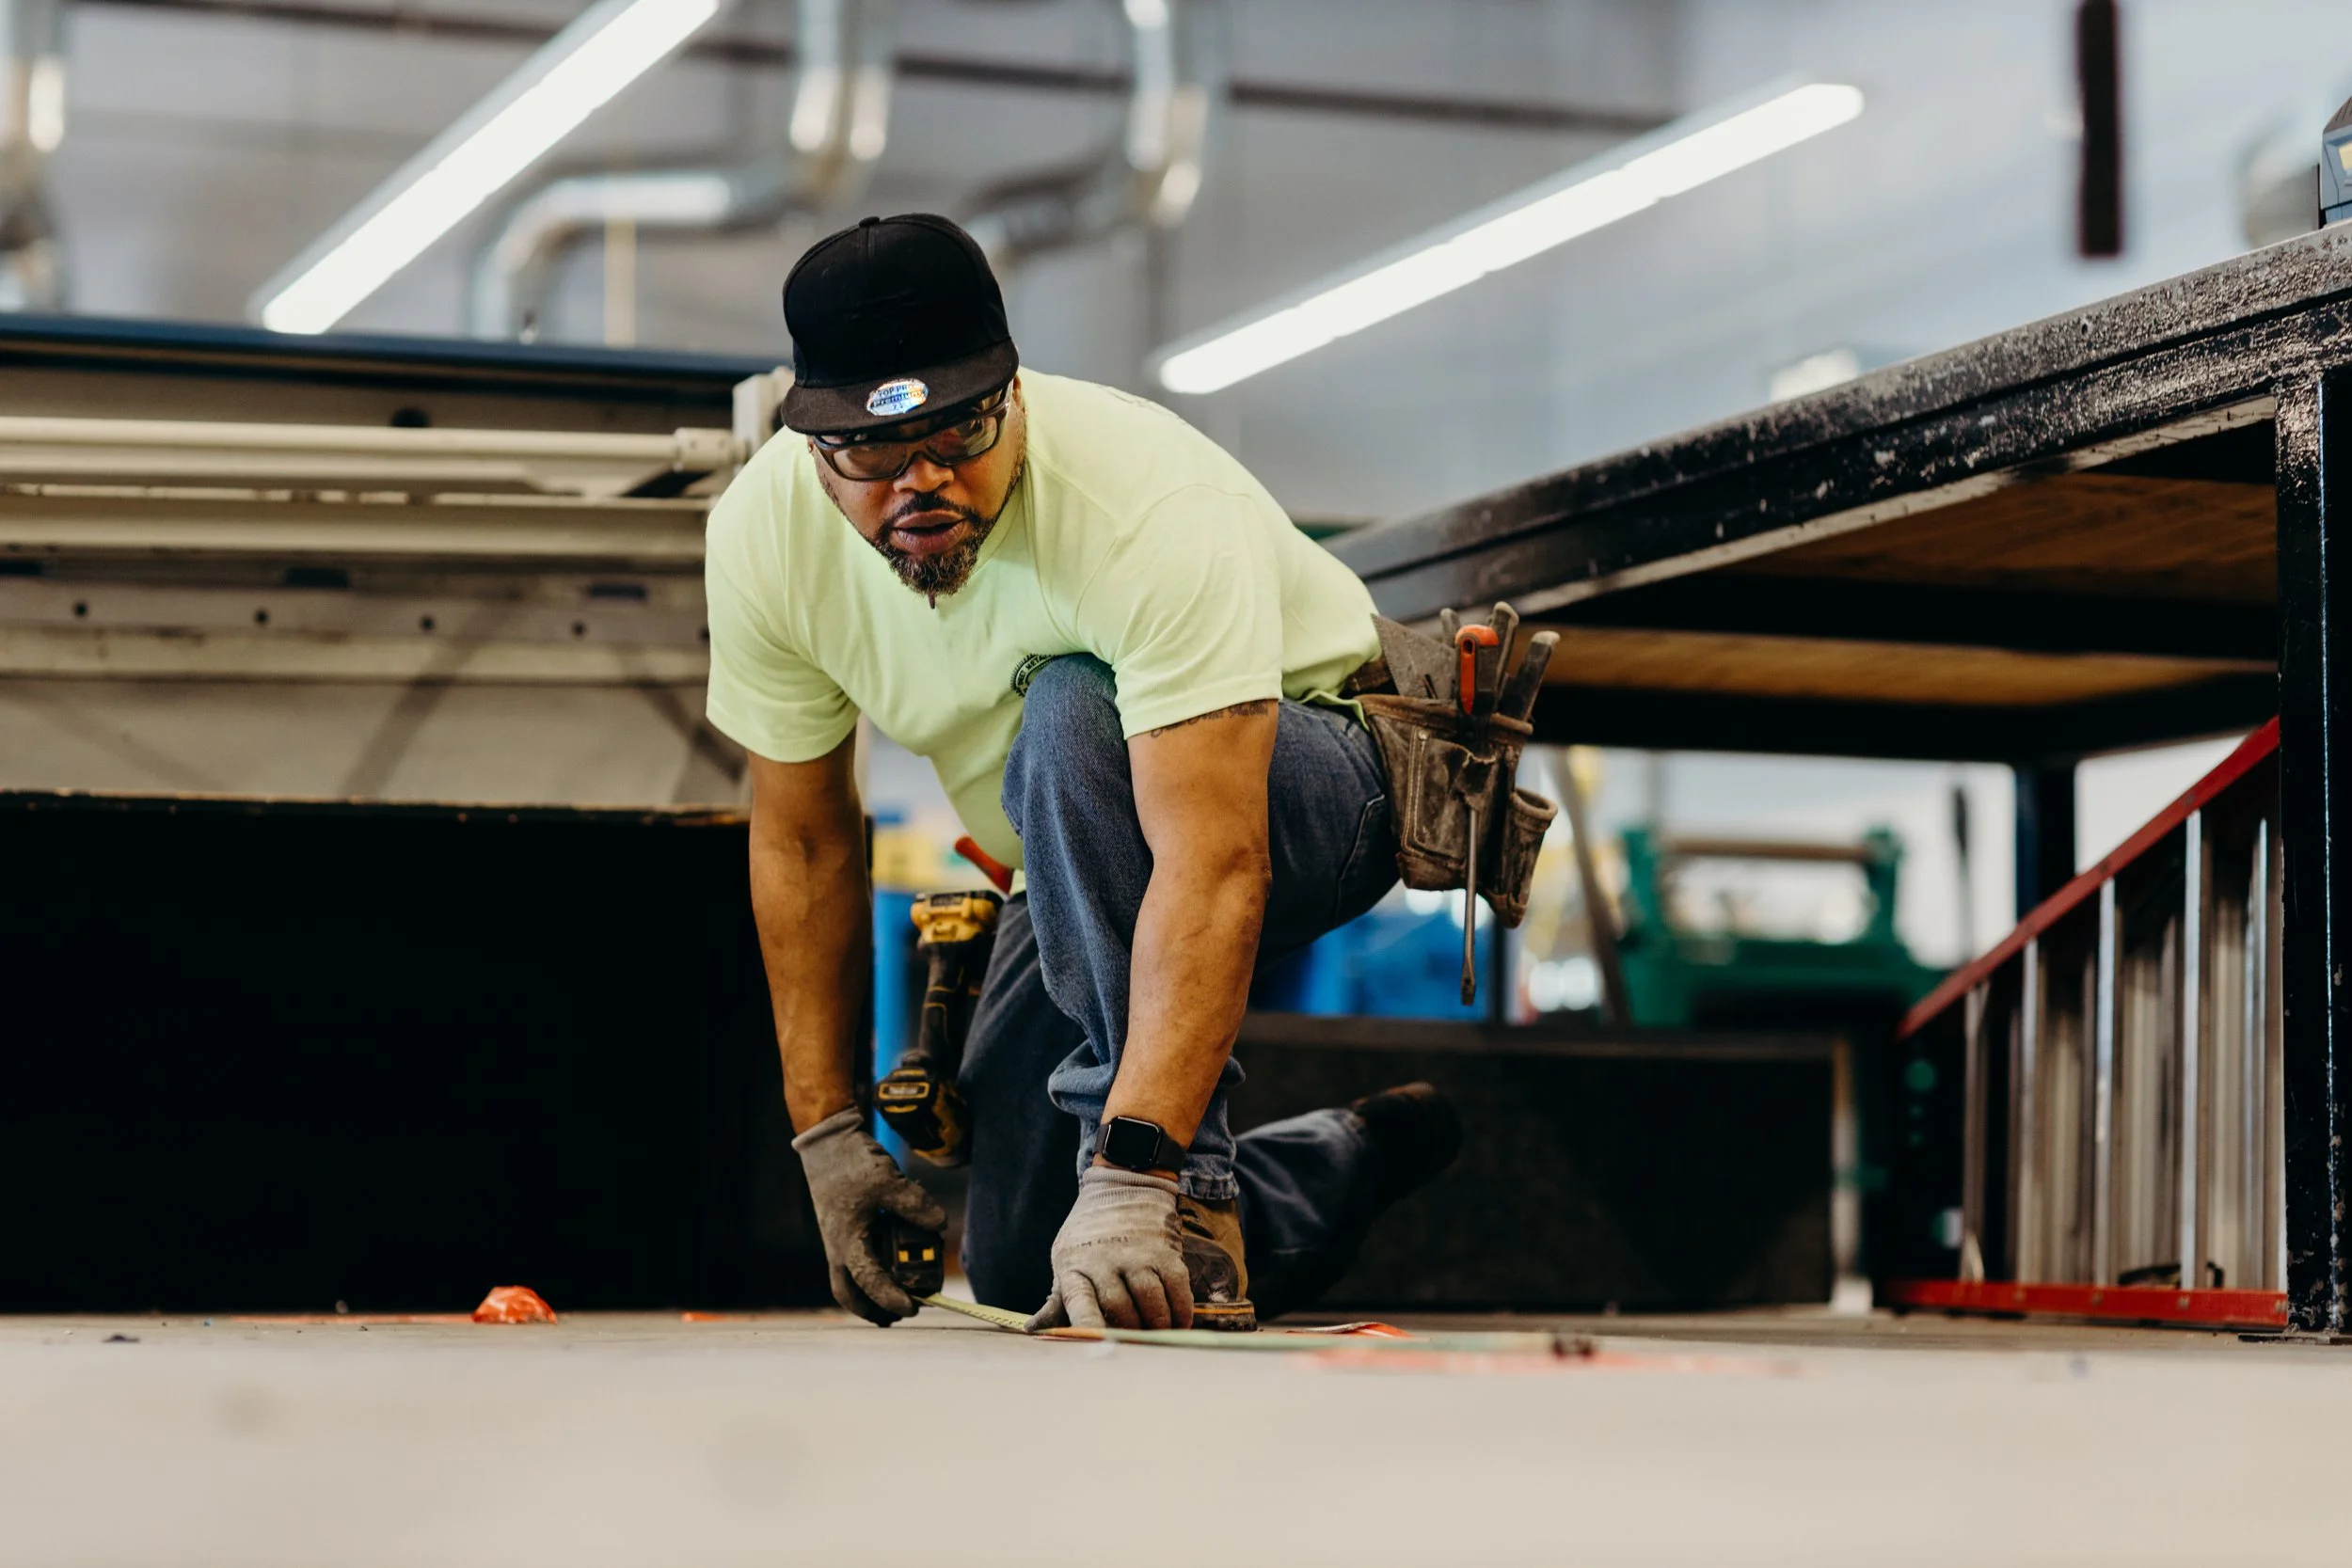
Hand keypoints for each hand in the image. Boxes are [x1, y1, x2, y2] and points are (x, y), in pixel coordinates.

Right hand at [792, 1107, 949, 1325]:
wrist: (826, 1141)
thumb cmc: (851, 1162)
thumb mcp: (887, 1181)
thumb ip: (914, 1205)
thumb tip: (940, 1225)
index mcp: (847, 1241)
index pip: (869, 1281)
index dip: (891, 1299)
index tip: (913, 1309)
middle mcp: (838, 1245)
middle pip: (848, 1292)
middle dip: (870, 1310)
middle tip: (895, 1318)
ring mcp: (837, 1237)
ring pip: (847, 1279)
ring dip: (868, 1293)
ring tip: (894, 1299)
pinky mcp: (841, 1226)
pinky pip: (852, 1259)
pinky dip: (868, 1269)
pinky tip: (889, 1260)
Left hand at [1025, 1168, 1193, 1331]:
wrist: (1123, 1186)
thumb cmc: (1089, 1234)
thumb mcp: (1066, 1259)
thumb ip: (1058, 1299)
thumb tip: (1033, 1329)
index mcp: (1076, 1267)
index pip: (1080, 1304)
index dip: (1089, 1328)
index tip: (1097, 1347)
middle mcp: (1106, 1261)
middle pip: (1120, 1310)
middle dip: (1129, 1334)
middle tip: (1134, 1344)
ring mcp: (1138, 1255)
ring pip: (1151, 1303)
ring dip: (1157, 1326)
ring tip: (1157, 1334)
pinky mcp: (1166, 1251)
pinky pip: (1177, 1289)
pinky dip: (1180, 1312)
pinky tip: (1178, 1323)